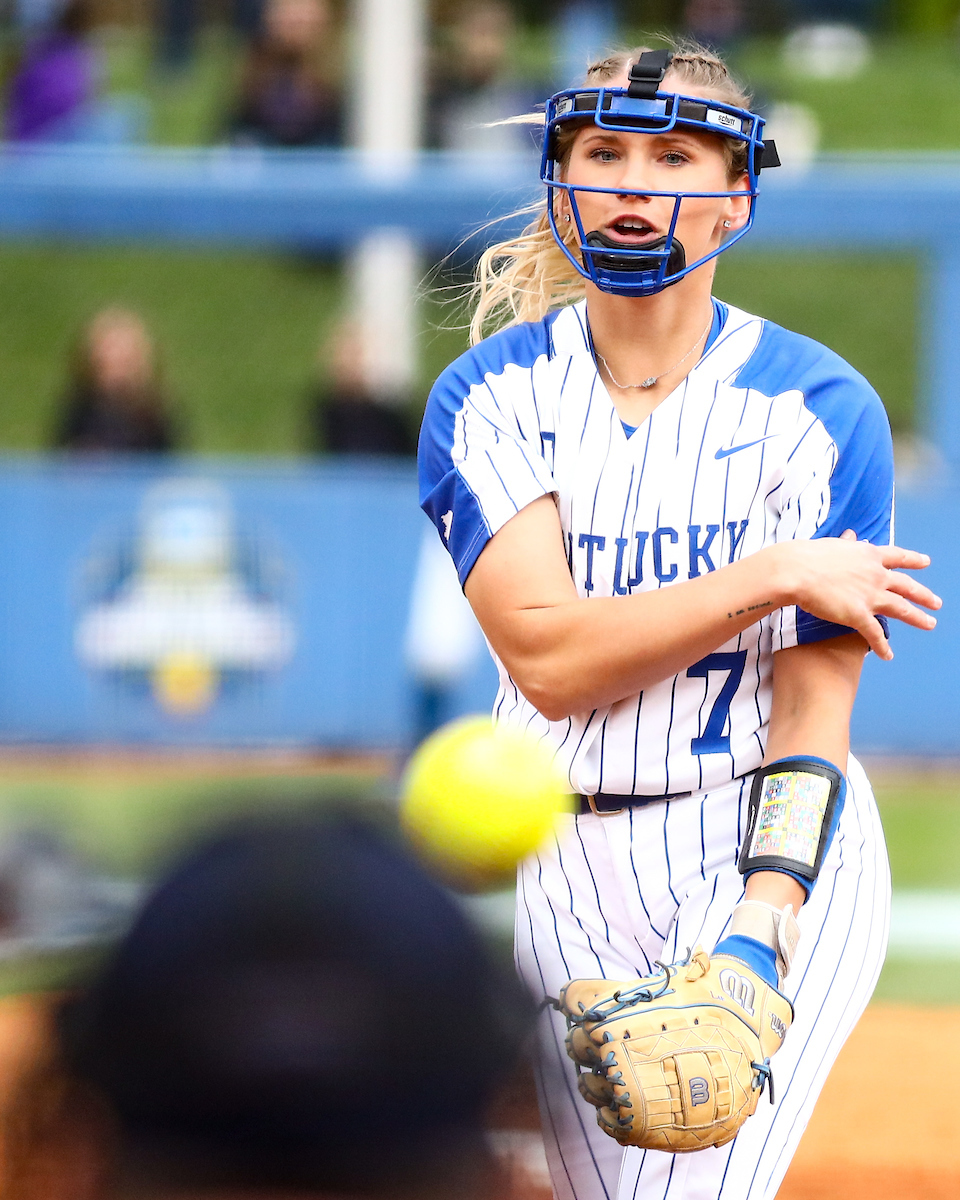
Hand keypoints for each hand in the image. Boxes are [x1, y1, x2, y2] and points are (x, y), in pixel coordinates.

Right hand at [774, 531, 939, 660]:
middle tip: (937, 602)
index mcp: (868, 555)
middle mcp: (875, 574)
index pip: (897, 556)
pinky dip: (882, 646)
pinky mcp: (858, 615)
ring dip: (917, 617)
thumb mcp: (832, 544)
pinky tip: (888, 656)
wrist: (796, 571)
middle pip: (907, 585)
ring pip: (901, 609)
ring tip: (930, 624)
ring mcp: (869, 595)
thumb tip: (851, 535)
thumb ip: (846, 544)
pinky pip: (875, 634)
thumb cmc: (806, 556)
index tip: (926, 561)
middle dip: (924, 595)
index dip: (913, 559)